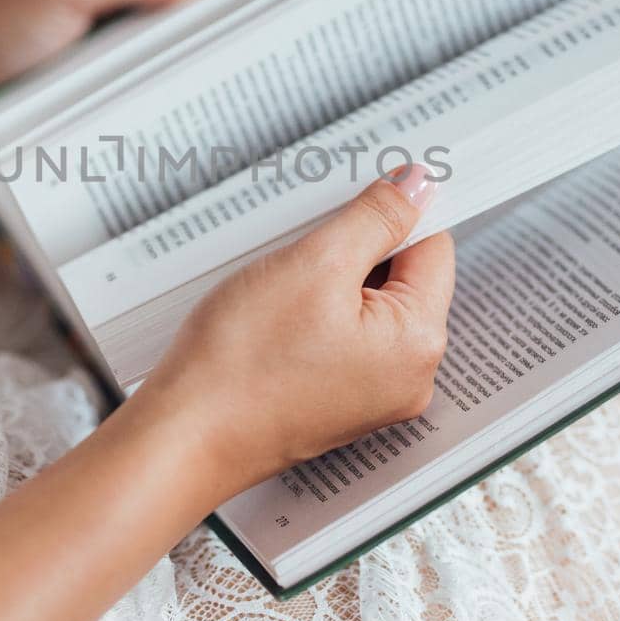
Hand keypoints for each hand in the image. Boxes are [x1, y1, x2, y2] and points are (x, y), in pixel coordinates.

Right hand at [133, 165, 455, 493]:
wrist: (186, 434)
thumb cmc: (243, 364)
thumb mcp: (315, 264)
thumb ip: (377, 218)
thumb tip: (418, 186)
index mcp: (419, 342)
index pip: (433, 247)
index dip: (392, 215)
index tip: (353, 203)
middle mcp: (408, 377)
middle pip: (402, 278)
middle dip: (355, 252)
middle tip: (302, 253)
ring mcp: (372, 394)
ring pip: (367, 306)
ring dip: (328, 282)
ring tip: (281, 292)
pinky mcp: (337, 400)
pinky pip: (342, 337)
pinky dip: (313, 315)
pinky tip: (275, 318)